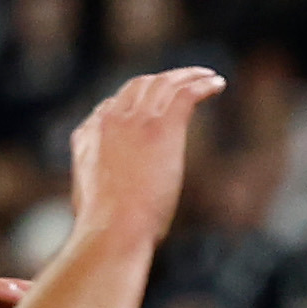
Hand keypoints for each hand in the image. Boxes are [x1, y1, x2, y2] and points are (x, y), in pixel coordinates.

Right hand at [65, 66, 225, 248]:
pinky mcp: (161, 127)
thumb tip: (100, 202)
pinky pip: (185, 93)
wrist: (112, 230)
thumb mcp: (90, 204)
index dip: (133, 103)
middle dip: (160, 81)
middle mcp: (110, 120)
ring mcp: (135, 121)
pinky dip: (202, 84)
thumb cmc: (104, 231)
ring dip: (187, 76)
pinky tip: (217, 84)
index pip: (111, 107)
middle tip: (181, 82)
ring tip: (207, 76)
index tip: (150, 108)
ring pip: (164, 84)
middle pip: (137, 86)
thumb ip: (96, 189)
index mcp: (88, 136)